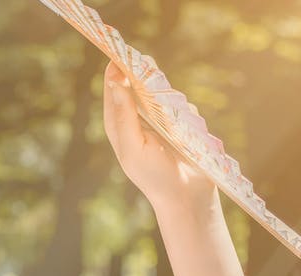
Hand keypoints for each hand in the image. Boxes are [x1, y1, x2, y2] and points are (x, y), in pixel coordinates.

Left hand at [102, 61, 218, 216]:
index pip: (113, 90)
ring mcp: (159, 121)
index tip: (120, 52)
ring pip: (162, 93)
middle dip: (145, 78)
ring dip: (168, 98)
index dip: (115, 70)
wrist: (186, 197)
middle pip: (137, 86)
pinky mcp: (179, 125)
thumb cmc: (154, 176)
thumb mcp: (133, 147)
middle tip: (151, 73)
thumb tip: (114, 84)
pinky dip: (185, 111)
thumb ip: (124, 116)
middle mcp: (136, 120)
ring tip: (171, 121)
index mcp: (119, 126)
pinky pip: (182, 106)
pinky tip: (187, 128)